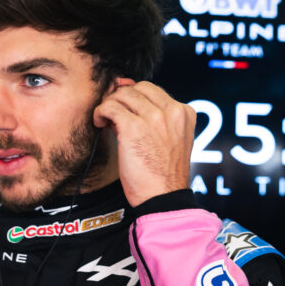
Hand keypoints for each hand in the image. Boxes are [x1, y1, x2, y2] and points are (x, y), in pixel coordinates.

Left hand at [93, 80, 195, 206]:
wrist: (162, 197)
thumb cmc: (163, 175)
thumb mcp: (172, 141)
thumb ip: (159, 121)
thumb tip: (129, 103)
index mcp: (184, 113)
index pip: (153, 90)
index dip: (134, 98)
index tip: (125, 110)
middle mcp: (172, 111)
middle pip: (138, 88)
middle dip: (121, 98)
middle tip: (112, 114)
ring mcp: (154, 118)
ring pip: (122, 94)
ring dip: (109, 105)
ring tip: (105, 121)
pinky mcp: (134, 127)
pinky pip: (110, 107)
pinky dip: (100, 112)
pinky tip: (100, 124)